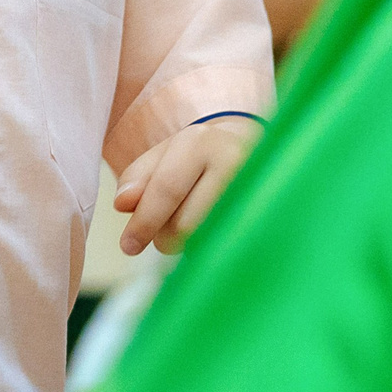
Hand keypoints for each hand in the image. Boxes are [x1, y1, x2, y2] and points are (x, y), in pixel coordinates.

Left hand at [112, 116, 254, 255]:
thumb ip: (138, 177)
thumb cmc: (200, 157)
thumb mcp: (165, 155)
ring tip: (195, 222)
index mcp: (200, 142)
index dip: (144, 222)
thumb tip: (122, 204)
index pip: (167, 189)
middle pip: (185, 224)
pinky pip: (230, 248)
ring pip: (206, 241)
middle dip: (165, 237)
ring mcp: (257, 192)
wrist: (256, 148)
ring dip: (189, 245)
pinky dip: (212, 249)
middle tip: (166, 230)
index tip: (128, 247)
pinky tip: (215, 231)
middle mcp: (233, 163)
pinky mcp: (270, 218)